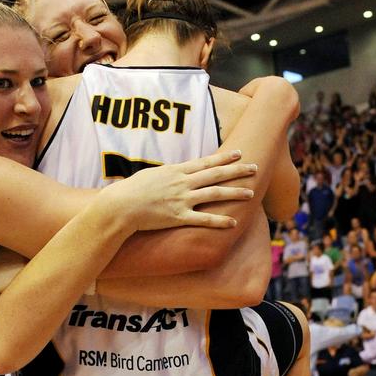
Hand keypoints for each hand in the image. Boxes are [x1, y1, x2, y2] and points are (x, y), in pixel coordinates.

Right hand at [101, 150, 256, 232]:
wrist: (121, 206)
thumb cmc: (131, 190)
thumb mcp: (150, 175)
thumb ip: (167, 174)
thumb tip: (176, 173)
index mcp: (176, 171)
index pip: (206, 162)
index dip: (224, 158)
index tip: (240, 153)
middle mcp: (182, 183)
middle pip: (216, 175)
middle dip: (237, 171)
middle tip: (254, 168)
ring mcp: (182, 200)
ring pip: (215, 194)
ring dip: (235, 193)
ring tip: (251, 193)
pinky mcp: (178, 217)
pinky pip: (203, 220)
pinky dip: (219, 222)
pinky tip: (233, 222)